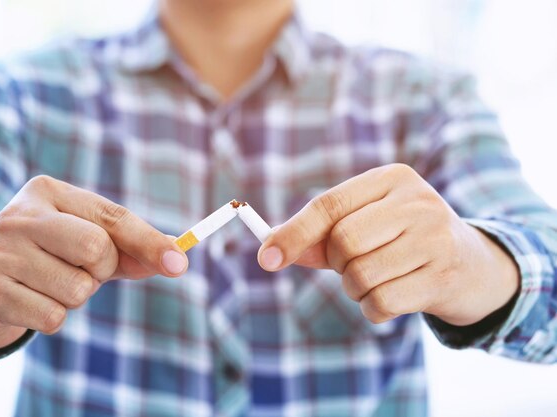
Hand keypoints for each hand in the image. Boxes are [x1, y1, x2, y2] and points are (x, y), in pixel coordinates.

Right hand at [0, 176, 187, 349]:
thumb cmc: (52, 258)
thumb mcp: (92, 246)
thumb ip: (133, 249)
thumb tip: (177, 258)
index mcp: (48, 192)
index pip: (112, 216)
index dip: (149, 242)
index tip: (180, 265)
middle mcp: (19, 214)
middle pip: (97, 248)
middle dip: (102, 270)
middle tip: (82, 270)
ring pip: (78, 289)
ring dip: (76, 297)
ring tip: (50, 285)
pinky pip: (53, 317)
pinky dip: (52, 318)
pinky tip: (30, 302)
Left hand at [258, 164, 518, 325]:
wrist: (472, 265)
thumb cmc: (402, 241)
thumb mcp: (365, 226)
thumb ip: (319, 237)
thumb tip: (272, 252)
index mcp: (392, 178)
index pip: (329, 204)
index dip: (294, 233)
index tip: (266, 258)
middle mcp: (417, 202)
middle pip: (343, 242)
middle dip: (337, 264)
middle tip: (354, 265)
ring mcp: (435, 239)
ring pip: (359, 276)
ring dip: (355, 289)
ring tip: (378, 279)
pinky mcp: (443, 277)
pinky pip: (381, 303)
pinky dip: (374, 309)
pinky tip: (395, 296)